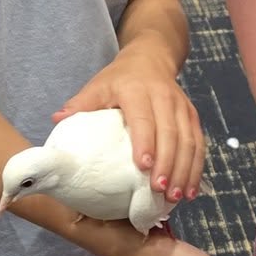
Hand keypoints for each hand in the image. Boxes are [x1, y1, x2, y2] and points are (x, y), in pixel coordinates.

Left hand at [52, 43, 203, 201]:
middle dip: (168, 164)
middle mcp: (164, 97)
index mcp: (137, 90)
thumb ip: (80, 104)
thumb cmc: (118, 79)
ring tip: (176, 197)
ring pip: (189, 141)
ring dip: (184, 170)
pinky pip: (198, 144)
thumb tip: (57, 120)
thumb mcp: (97, 86)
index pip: (144, 118)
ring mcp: (182, 107)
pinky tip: (190, 190)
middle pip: (171, 133)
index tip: (143, 166)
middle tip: (160, 191)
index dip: (145, 142)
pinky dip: (196, 168)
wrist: (150, 59)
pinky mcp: (192, 117)